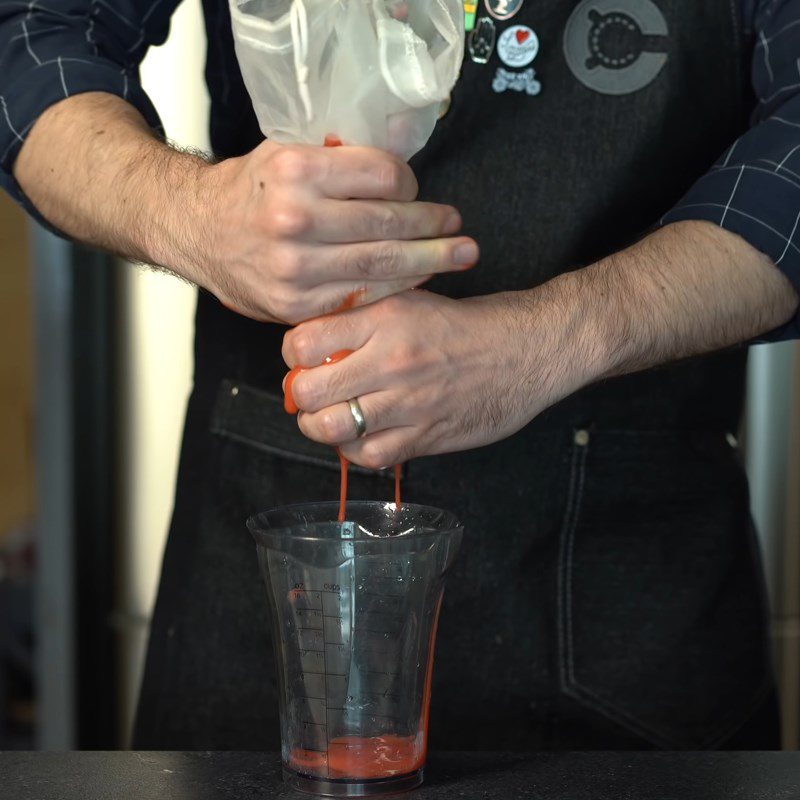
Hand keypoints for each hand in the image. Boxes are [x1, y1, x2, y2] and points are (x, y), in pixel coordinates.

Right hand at [194, 140, 477, 322]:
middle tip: (460, 226)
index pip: (382, 176)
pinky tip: (418, 280)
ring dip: (429, 261)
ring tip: (460, 255)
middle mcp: (295, 219)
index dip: (410, 183)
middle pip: (389, 223)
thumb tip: (403, 159)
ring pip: (382, 265)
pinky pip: (362, 296)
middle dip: (434, 226)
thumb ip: (340, 158)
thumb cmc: (249, 192)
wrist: (198, 232)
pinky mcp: (297, 305)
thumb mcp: (287, 154)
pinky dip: (396, 288)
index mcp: (295, 172)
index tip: (416, 190)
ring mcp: (296, 268)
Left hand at [281, 290, 563, 467]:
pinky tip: (360, 436)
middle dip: (300, 396)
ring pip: (332, 428)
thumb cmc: (465, 326)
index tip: (302, 359)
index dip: (293, 354)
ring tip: (329, 418)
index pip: (304, 342)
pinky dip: (354, 450)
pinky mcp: (425, 435)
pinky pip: (368, 455)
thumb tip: (313, 345)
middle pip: (309, 391)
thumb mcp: (410, 302)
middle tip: (310, 394)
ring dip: (320, 427)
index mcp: (385, 319)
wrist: (526, 350)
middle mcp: (392, 361)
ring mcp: (409, 402)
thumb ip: (362, 320)